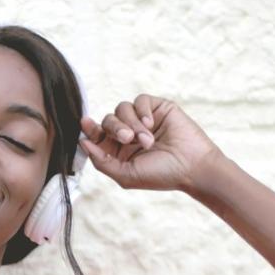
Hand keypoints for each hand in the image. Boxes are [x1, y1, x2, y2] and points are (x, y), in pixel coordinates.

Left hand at [79, 95, 226, 192]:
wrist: (192, 167)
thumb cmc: (161, 175)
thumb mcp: (126, 175)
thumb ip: (101, 161)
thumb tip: (82, 142)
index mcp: (119, 150)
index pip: (98, 135)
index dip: (90, 128)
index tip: (85, 122)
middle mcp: (130, 133)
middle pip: (108, 120)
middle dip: (114, 128)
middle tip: (127, 138)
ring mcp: (144, 120)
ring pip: (122, 108)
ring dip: (132, 123)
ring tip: (147, 140)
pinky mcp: (158, 108)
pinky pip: (140, 100)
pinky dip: (142, 111)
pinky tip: (150, 124)